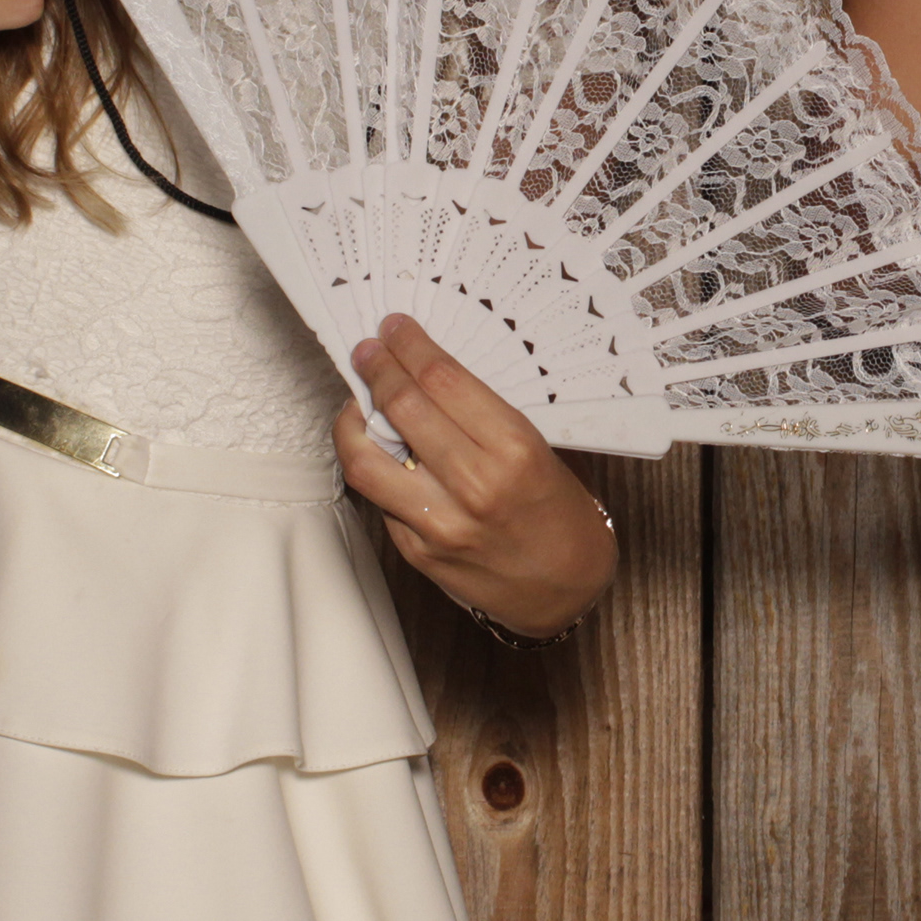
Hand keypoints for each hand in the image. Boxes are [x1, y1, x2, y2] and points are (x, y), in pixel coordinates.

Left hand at [334, 315, 618, 638]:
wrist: (567, 591)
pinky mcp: (418, 553)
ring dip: (352, 420)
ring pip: (365, 459)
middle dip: (377, 368)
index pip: (442, 380)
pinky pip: (379, 500)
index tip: (395, 329)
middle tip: (368, 352)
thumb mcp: (542, 451)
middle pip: (402, 408)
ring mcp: (440, 524)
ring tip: (357, 403)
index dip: (409, 345)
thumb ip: (485, 417)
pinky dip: (374, 469)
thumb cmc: (561, 516)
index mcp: (514, 450)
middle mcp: (475, 486)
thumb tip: (427, 377)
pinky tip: (380, 454)